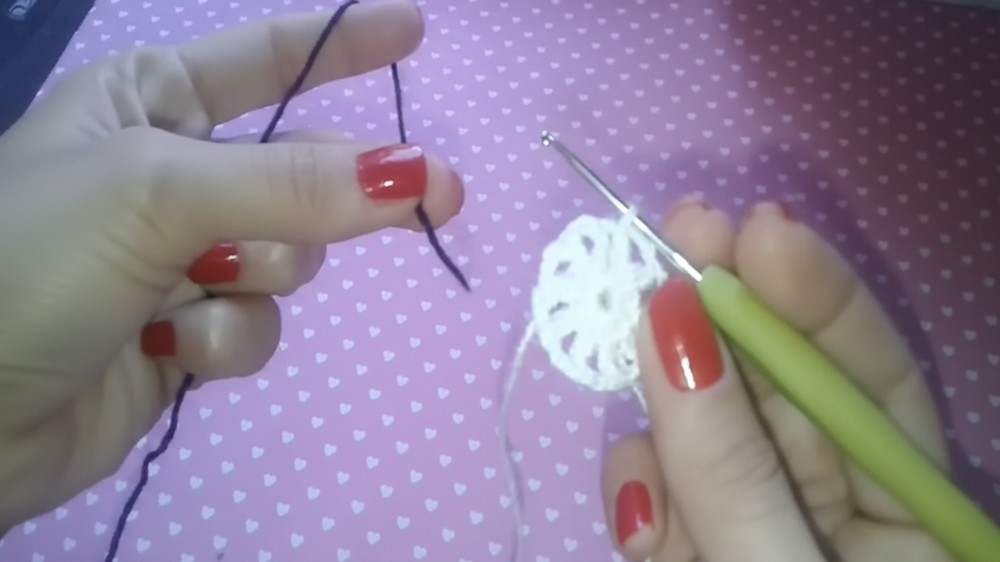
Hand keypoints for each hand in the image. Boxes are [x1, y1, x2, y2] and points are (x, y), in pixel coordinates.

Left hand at [0, 1, 461, 532]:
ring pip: (287, 258)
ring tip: (188, 294)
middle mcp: (169, 172)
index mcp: (146, 101)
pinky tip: (170, 352)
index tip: (414, 30)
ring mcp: (180, 258)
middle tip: (439, 197)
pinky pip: (254, 325)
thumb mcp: (158, 190)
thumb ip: (295, 183)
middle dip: (330, 196)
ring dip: (252, 279)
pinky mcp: (186, 334)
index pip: (265, 59)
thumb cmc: (30, 261)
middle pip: (299, 172)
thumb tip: (424, 174)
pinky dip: (223, 340)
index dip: (342, 44)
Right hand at [601, 200, 950, 560]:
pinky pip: (661, 492)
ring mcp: (753, 519)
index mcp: (905, 514)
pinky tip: (642, 529)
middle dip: (722, 317)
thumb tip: (670, 323)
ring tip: (648, 468)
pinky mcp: (691, 540)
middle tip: (679, 231)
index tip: (759, 228)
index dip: (818, 297)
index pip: (872, 379)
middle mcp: (831, 504)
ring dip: (666, 429)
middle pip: (773, 388)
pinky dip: (643, 498)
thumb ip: (730, 469)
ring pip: (700, 432)